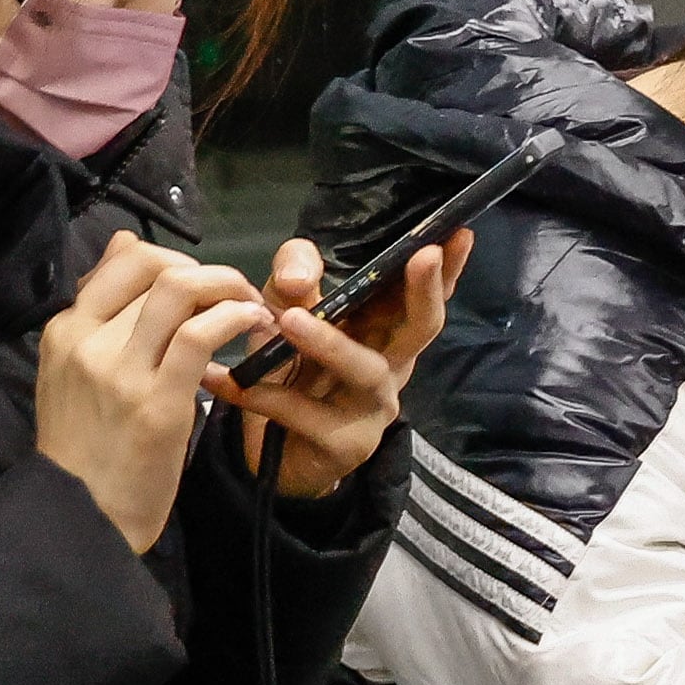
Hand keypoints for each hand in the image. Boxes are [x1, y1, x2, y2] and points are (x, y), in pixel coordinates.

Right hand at [36, 231, 268, 552]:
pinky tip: (253, 328)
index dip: (172, 260)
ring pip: (179, 289)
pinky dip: (236, 318)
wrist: (82, 514)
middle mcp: (88, 340)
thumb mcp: (74, 370)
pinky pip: (202, 334)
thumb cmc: (85, 447)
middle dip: (205, 270)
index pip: (122, 259)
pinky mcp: (158, 401)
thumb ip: (101, 311)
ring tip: (252, 309)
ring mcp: (121, 369)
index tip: (200, 286)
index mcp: (66, 329)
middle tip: (236, 295)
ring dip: (228, 286)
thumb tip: (126, 242)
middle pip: (154, 267)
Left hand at [224, 230, 466, 497]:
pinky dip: (263, 394)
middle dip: (425, 291)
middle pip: (422, 328)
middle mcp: (392, 367)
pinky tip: (224, 379)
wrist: (269, 453)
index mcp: (385, 331)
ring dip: (328, 342)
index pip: (423, 295)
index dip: (447, 268)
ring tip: (289, 320)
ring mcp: (374, 409)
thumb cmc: (288, 371)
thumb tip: (296, 280)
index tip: (459, 231)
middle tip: (423, 255)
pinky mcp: (346, 445)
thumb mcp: (284, 309)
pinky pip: (305, 415)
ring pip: (364, 370)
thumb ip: (293, 277)